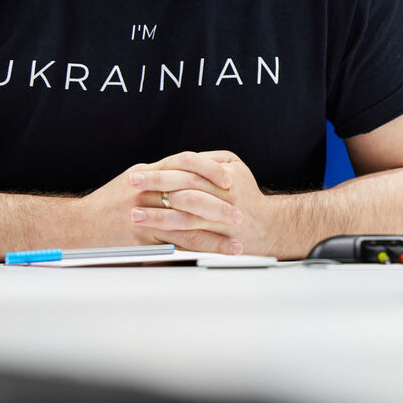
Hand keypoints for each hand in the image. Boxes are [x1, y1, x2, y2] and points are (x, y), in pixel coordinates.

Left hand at [145, 150, 288, 256]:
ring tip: (135, 215)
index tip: (138, 172)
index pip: (190, 169)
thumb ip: (210, 160)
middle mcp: (227, 199)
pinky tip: (153, 238)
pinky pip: (193, 241)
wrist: (270, 227)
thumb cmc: (246, 193)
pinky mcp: (220, 243)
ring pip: (187, 219)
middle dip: (157, 189)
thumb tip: (180, 161)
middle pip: (185, 191)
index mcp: (228, 176)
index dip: (162, 171)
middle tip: (132, 188)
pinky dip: (172, 239)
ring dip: (159, 217)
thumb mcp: (235, 166)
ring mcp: (223, 223)